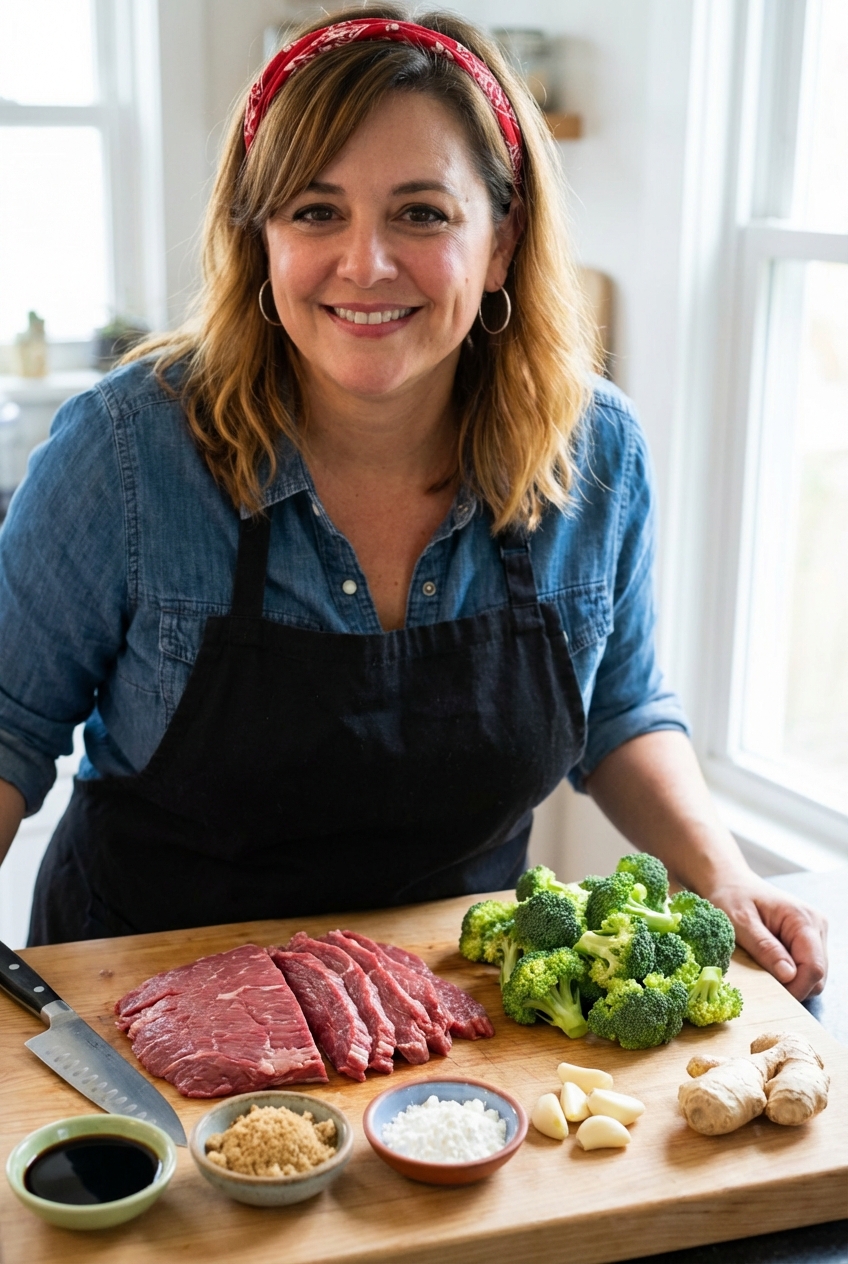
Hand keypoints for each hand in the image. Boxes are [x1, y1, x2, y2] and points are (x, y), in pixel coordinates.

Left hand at [707, 878, 827, 1001]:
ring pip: (813, 975)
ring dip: (790, 981)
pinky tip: (768, 964)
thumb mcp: (740, 922)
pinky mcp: (806, 941)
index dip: (795, 987)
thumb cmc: (731, 896)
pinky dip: (788, 975)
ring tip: (762, 969)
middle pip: (818, 975)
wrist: (730, 882)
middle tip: (761, 982)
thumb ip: (764, 948)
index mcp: (802, 919)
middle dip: (793, 986)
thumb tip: (788, 976)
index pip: (814, 967)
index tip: (770, 993)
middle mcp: (816, 926)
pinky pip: (805, 968)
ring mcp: (814, 933)